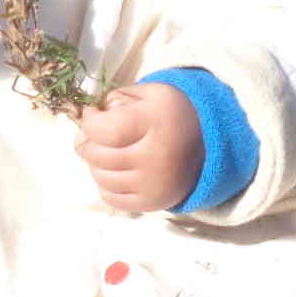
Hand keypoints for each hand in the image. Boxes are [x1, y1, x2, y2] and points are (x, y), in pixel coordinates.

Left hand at [77, 82, 202, 214]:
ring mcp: (154, 184)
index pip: (106, 130)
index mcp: (157, 123)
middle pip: (99, 156)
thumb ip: (116, 99)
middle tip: (93, 134)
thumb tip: (89, 117)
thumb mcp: (149, 93)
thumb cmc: (170, 115)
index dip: (89, 122)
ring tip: (107, 151)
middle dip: (88, 142)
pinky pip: (110, 197)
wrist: (208, 146)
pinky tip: (116, 169)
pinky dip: (106, 183)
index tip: (91, 114)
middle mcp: (157, 157)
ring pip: (101, 177)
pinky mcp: (152, 203)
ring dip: (95, 163)